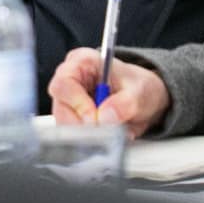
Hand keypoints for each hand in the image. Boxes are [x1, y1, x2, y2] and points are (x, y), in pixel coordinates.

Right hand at [45, 48, 170, 137]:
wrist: (143, 100)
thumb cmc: (139, 86)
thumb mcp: (140, 92)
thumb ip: (125, 103)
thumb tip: (105, 117)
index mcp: (82, 61)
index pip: (64, 82)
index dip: (77, 103)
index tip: (95, 119)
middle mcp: (70, 80)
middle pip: (60, 106)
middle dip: (81, 124)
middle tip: (103, 133)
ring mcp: (68, 101)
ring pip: (64, 123)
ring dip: (86, 134)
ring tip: (109, 134)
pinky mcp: (72, 119)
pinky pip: (72, 134)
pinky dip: (88, 140)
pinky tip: (105, 137)